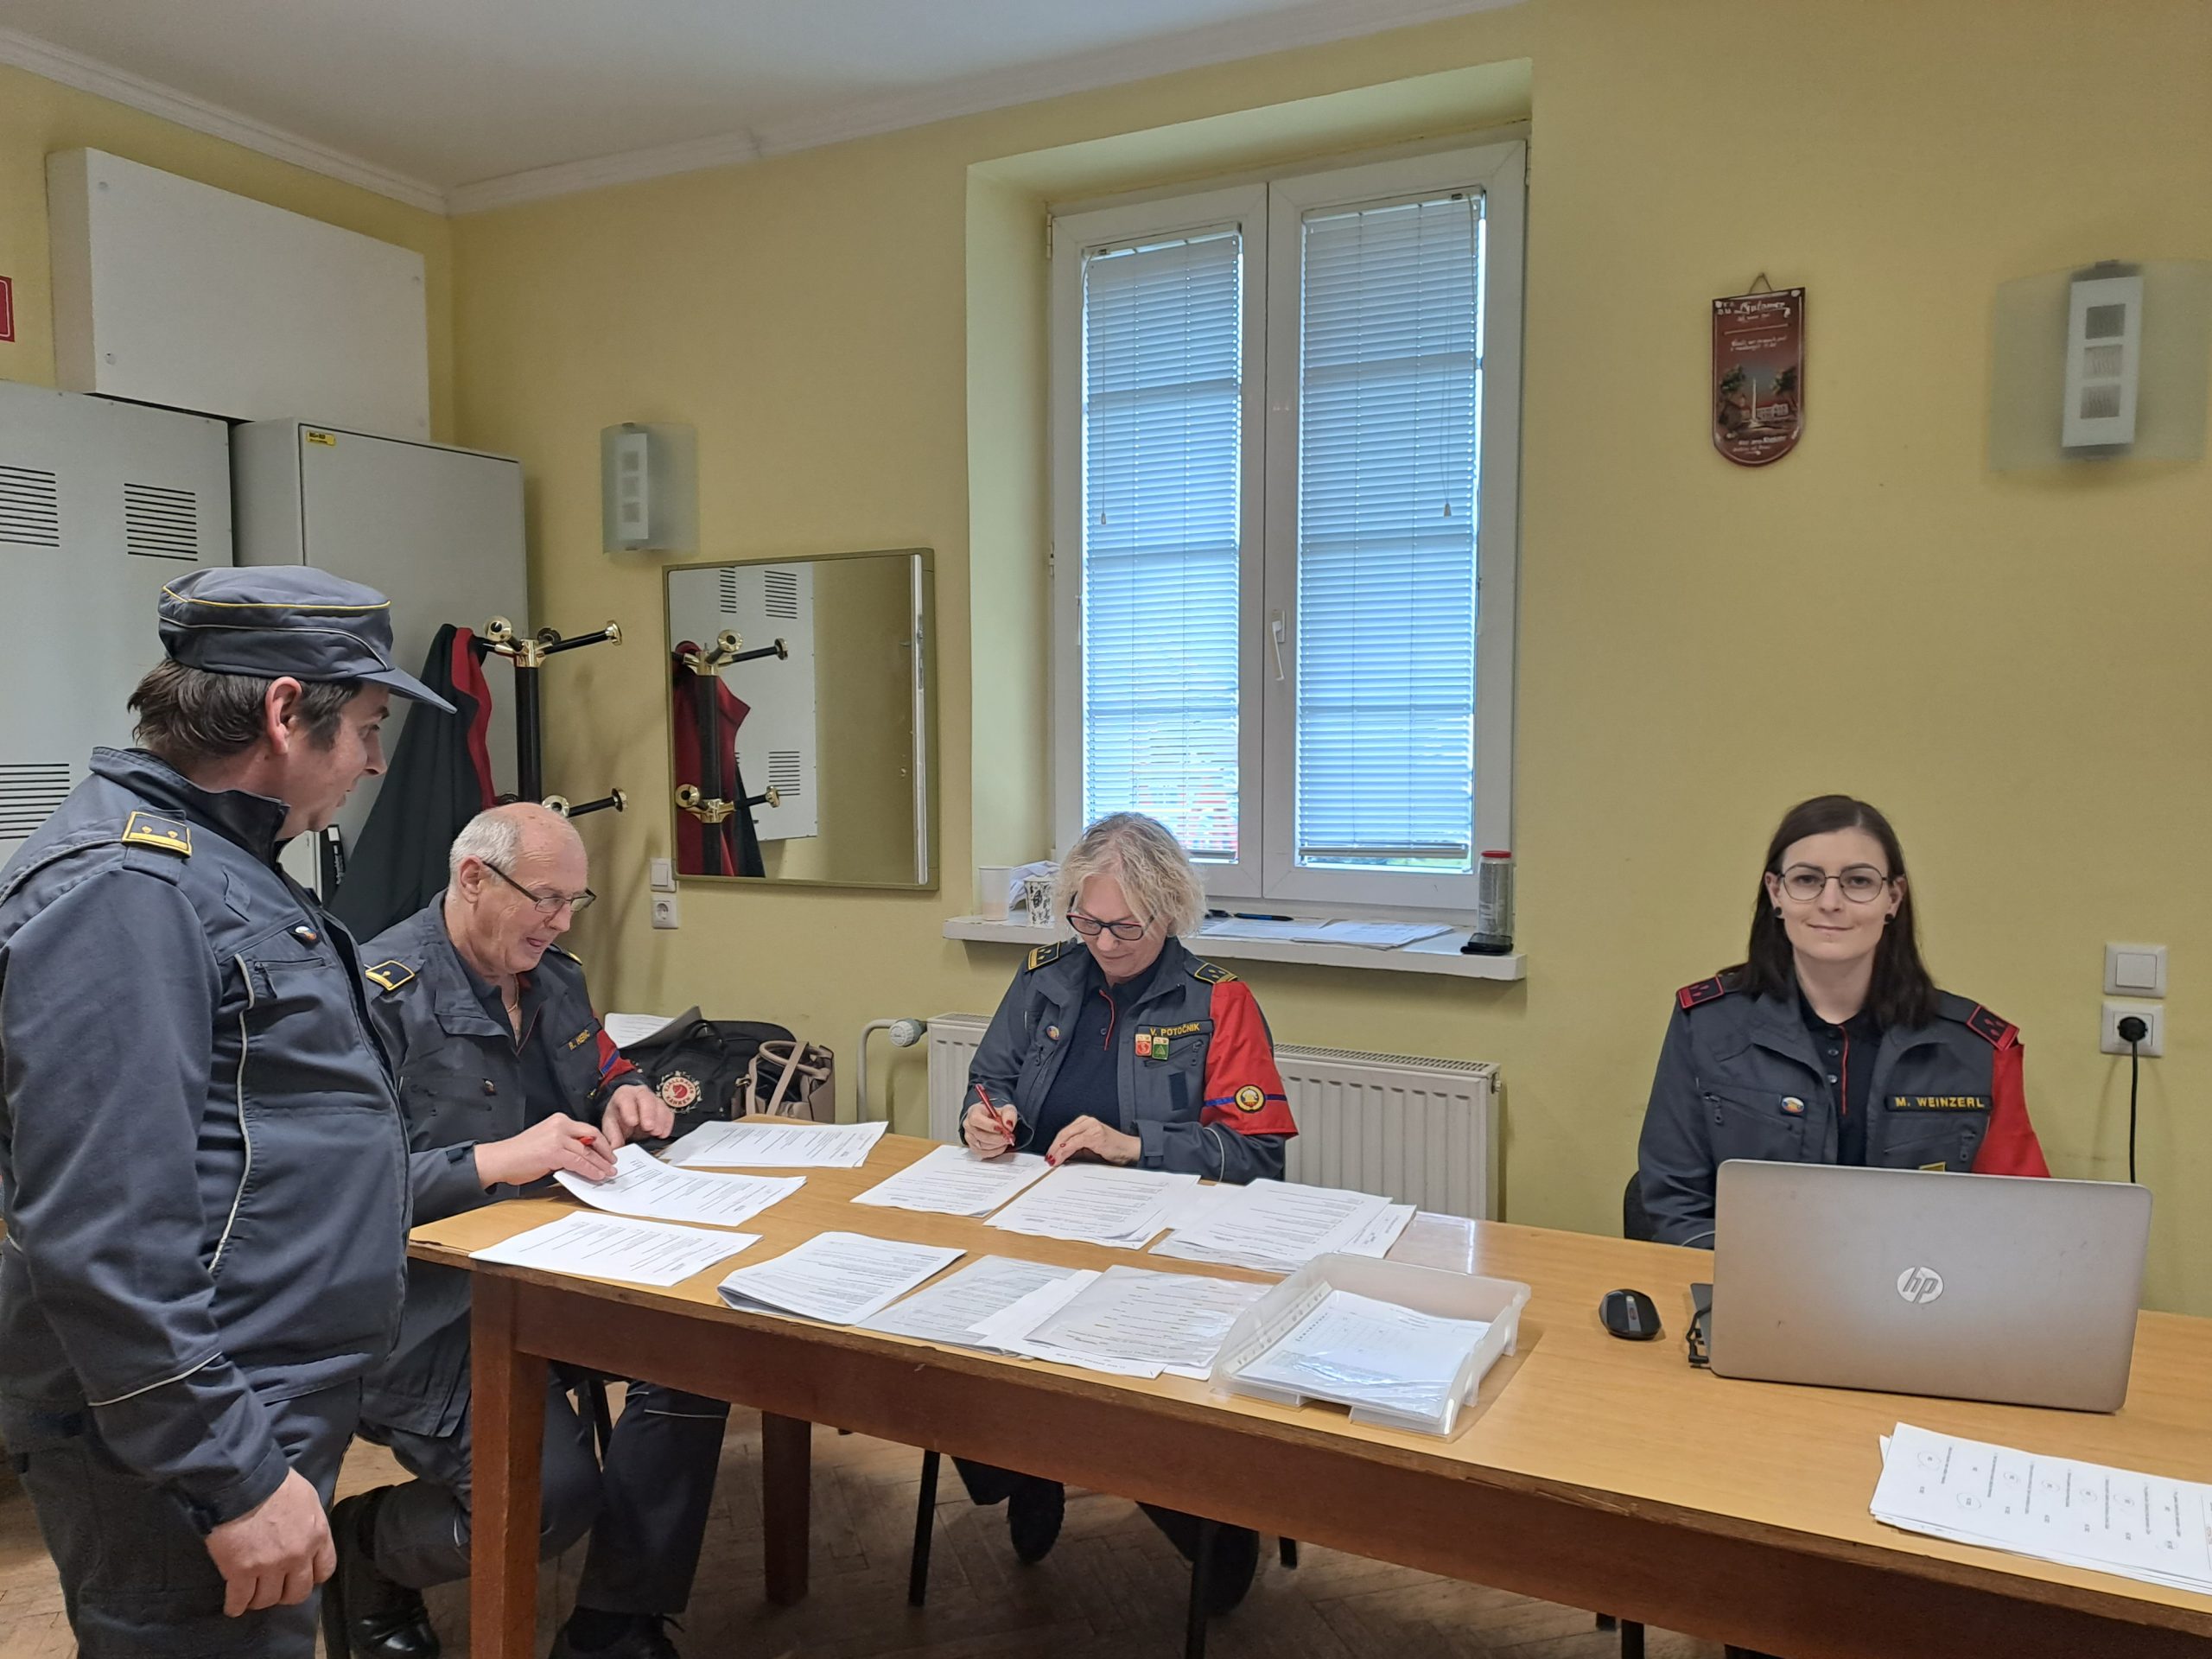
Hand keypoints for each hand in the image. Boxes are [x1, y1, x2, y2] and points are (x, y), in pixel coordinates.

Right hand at [204, 1469, 332, 1616]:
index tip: (299, 1577)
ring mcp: (270, 1566)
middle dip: (286, 1594)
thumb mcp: (307, 1499)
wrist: (244, 1482)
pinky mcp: (241, 1572)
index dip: (311, 1577)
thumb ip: (309, 1523)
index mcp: (318, 1535)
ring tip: (251, 1597)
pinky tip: (234, 1606)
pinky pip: (240, 1600)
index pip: (324, 1570)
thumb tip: (303, 1534)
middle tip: (274, 1590)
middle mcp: (298, 1555)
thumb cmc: (276, 1483)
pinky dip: (236, 1606)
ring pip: (267, 1599)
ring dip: (259, 1600)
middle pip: (297, 1593)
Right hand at [475, 1112, 618, 1187]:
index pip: (587, 1130)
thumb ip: (565, 1145)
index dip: (601, 1142)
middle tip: (613, 1162)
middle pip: (592, 1137)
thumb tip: (583, 1157)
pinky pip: (580, 1162)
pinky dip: (591, 1170)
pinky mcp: (555, 1152)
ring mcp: (558, 1138)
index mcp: (559, 1120)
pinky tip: (597, 1175)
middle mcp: (560, 1125)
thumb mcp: (546, 1142)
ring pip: (587, 1152)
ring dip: (601, 1164)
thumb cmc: (519, 1154)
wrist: (500, 1159)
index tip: (608, 1152)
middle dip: (606, 1152)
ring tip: (609, 1173)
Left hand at [600, 1081, 672, 1148]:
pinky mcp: (663, 1109)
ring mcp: (654, 1100)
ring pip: (660, 1105)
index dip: (629, 1109)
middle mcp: (639, 1094)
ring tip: (656, 1133)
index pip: (625, 1097)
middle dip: (648, 1113)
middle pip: (646, 1098)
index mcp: (623, 1095)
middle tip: (648, 1127)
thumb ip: (612, 1136)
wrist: (628, 1119)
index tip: (632, 1122)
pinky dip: (667, 1124)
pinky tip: (663, 1134)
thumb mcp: (611, 1126)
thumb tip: (615, 1148)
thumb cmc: (619, 1119)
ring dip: (659, 1120)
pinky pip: (668, 1114)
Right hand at [962, 1100, 1013, 1156]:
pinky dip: (995, 1151)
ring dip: (997, 1144)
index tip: (1001, 1128)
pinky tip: (1002, 1145)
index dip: (988, 1125)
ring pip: (982, 1145)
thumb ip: (1009, 1114)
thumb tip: (1008, 1125)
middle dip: (996, 1137)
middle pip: (979, 1134)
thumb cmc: (997, 1115)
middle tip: (1008, 1137)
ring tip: (1006, 1139)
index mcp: (974, 1111)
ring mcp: (970, 1137)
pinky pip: (984, 1153)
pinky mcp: (973, 1147)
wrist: (995, 1123)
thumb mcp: (1007, 1109)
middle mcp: (969, 1124)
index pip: (976, 1119)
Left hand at [1046, 1115, 1140, 1166]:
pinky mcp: (1095, 1135)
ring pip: (1067, 1137)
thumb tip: (1060, 1156)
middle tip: (1049, 1158)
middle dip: (1054, 1147)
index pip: (1065, 1132)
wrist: (1129, 1150)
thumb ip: (1076, 1149)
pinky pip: (1075, 1143)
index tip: (1050, 1154)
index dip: (1055, 1144)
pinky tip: (1061, 1157)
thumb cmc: (1112, 1149)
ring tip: (1053, 1160)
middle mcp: (1088, 1121)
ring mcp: (1092, 1127)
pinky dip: (1065, 1151)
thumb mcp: (1089, 1148)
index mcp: (1085, 1122)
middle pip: (1064, 1133)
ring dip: (1058, 1150)